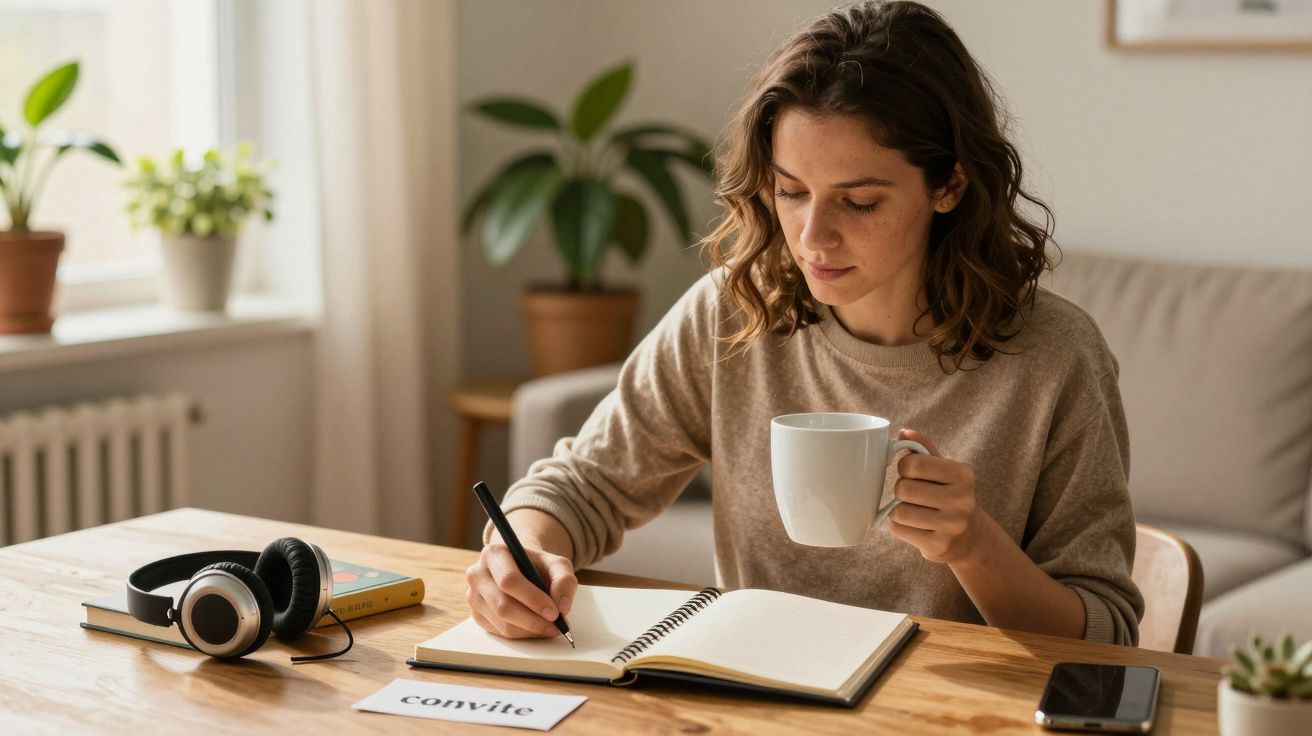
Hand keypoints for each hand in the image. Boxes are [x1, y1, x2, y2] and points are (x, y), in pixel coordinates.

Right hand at [464, 541, 577, 638]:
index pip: (509, 580)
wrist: (521, 570)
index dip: (532, 599)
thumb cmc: (537, 566)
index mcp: (494, 554)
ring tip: (551, 628)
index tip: (554, 612)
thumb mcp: (556, 565)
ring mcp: (473, 596)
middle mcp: (477, 574)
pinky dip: (522, 634)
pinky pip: (499, 632)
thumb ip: (564, 580)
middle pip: (502, 605)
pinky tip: (536, 628)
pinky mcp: (476, 615)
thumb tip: (563, 606)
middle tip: (556, 627)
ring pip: (502, 623)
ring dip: (530, 630)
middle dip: (533, 620)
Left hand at [888, 429, 984, 563]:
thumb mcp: (944, 469)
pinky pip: (899, 529)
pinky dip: (899, 526)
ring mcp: (953, 525)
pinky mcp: (940, 545)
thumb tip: (903, 432)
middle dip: (901, 490)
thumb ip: (924, 448)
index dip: (904, 467)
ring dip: (898, 510)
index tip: (911, 473)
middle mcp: (962, 499)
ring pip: (899, 511)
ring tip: (913, 510)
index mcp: (963, 474)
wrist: (969, 537)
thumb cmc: (949, 495)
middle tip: (912, 495)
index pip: (913, 463)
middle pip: (903, 488)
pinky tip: (914, 525)